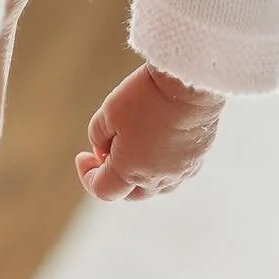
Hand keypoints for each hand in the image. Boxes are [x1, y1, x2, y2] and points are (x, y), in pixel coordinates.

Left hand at [75, 64, 222, 202]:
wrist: (189, 84)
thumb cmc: (145, 98)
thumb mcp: (108, 112)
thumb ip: (98, 136)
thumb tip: (102, 151)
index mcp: (130, 172)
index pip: (102, 190)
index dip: (87, 175)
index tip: (82, 156)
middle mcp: (156, 180)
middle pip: (129, 193)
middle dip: (114, 177)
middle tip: (106, 153)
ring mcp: (179, 172)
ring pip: (154, 186)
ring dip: (138, 175)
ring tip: (132, 147)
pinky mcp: (196, 160)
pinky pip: (174, 173)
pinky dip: (161, 166)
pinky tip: (158, 144)